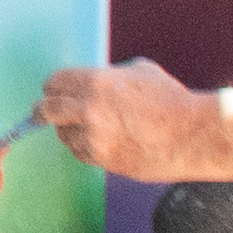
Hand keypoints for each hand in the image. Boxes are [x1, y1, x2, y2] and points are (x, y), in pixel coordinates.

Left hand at [36, 59, 212, 180]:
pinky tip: (98, 142)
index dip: (53, 86)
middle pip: (46, 110)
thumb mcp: (140, 72)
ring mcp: (94, 138)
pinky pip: (81, 153)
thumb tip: (98, 80)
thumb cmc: (171, 100)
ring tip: (85, 126)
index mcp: (96, 83)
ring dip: (68, 130)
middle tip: (41, 112)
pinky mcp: (103, 160)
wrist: (191, 135)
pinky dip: (84, 147)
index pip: (55, 82)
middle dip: (42, 110)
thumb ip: (111, 76)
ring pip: (63, 135)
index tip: (52, 90)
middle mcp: (88, 110)